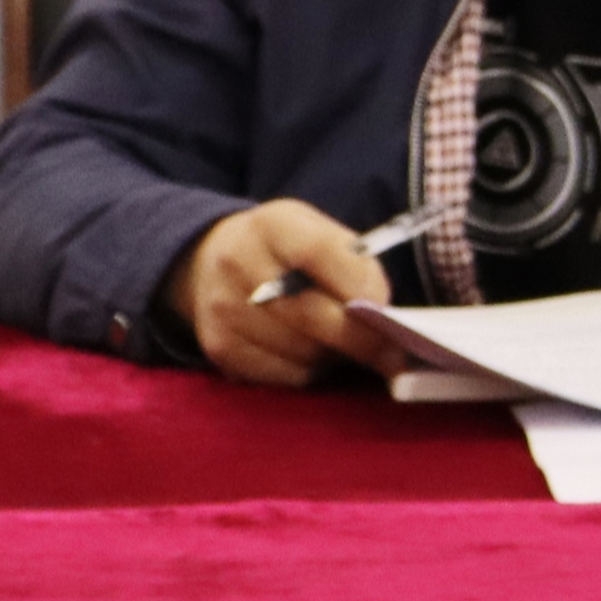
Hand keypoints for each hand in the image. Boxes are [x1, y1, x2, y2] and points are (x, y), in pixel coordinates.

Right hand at [163, 200, 406, 387]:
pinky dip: (309, 370)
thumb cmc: (283, 252)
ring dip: (334, 355)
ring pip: (302, 351)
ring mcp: (224, 309)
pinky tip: (310, 352)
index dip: (358, 285)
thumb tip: (384, 313)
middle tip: (391, 353)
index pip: (319, 251)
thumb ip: (351, 262)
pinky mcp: (220, 348)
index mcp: (272, 224)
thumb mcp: (314, 232)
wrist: (210, 263)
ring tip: (340, 342)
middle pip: (309, 312)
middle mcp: (238, 263)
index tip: (387, 309)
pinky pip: (285, 375)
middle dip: (359, 337)